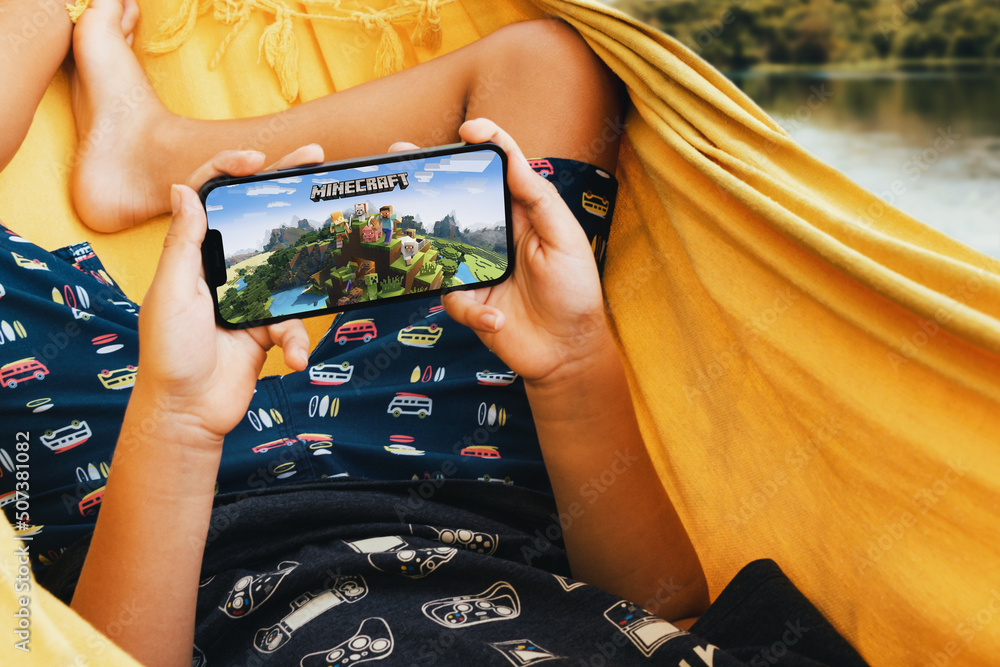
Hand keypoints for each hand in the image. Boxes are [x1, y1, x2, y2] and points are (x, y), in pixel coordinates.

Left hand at [133, 147, 321, 445]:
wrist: (188, 411)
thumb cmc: (170, 352)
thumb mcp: (173, 292)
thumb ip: (183, 243)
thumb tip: (183, 189)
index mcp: (194, 255)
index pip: (210, 199)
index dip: (230, 170)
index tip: (259, 159)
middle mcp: (224, 270)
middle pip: (258, 221)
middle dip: (286, 191)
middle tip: (317, 158)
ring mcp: (248, 298)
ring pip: (289, 274)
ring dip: (303, 290)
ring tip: (301, 307)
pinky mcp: (267, 328)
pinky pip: (294, 323)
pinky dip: (297, 341)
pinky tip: (294, 356)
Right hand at [428, 119, 611, 385]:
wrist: (568, 352)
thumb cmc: (575, 292)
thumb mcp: (566, 240)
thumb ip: (540, 199)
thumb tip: (513, 159)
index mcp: (523, 213)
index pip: (502, 169)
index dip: (487, 143)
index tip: (469, 130)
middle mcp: (496, 235)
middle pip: (457, 198)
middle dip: (428, 176)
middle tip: (400, 155)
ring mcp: (478, 267)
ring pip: (439, 248)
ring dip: (437, 256)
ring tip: (454, 264)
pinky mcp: (468, 300)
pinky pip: (452, 299)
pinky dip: (474, 311)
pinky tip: (497, 319)